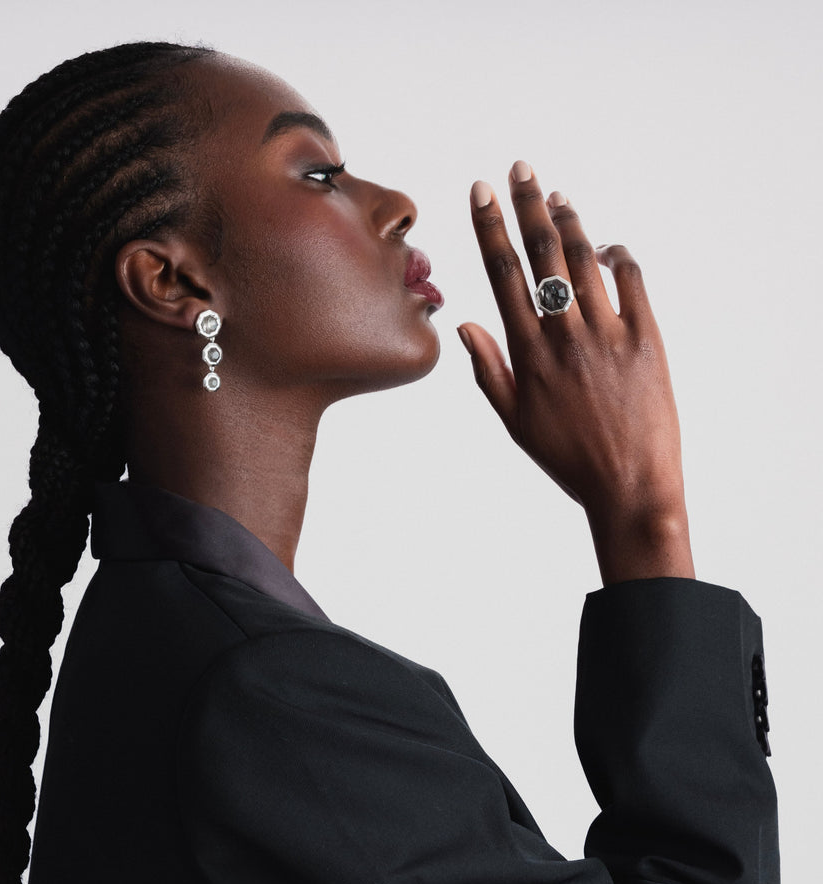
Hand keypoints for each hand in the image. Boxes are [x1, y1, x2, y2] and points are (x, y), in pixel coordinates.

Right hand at [459, 162, 693, 583]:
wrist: (629, 486)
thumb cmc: (569, 460)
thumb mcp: (516, 422)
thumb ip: (489, 371)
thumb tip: (465, 323)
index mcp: (529, 355)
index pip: (504, 275)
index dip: (491, 227)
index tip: (482, 192)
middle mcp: (565, 336)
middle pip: (542, 254)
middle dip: (527, 205)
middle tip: (520, 170)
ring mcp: (608, 334)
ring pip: (584, 259)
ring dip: (569, 222)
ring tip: (556, 196)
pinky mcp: (646, 338)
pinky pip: (632, 280)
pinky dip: (618, 256)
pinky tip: (606, 246)